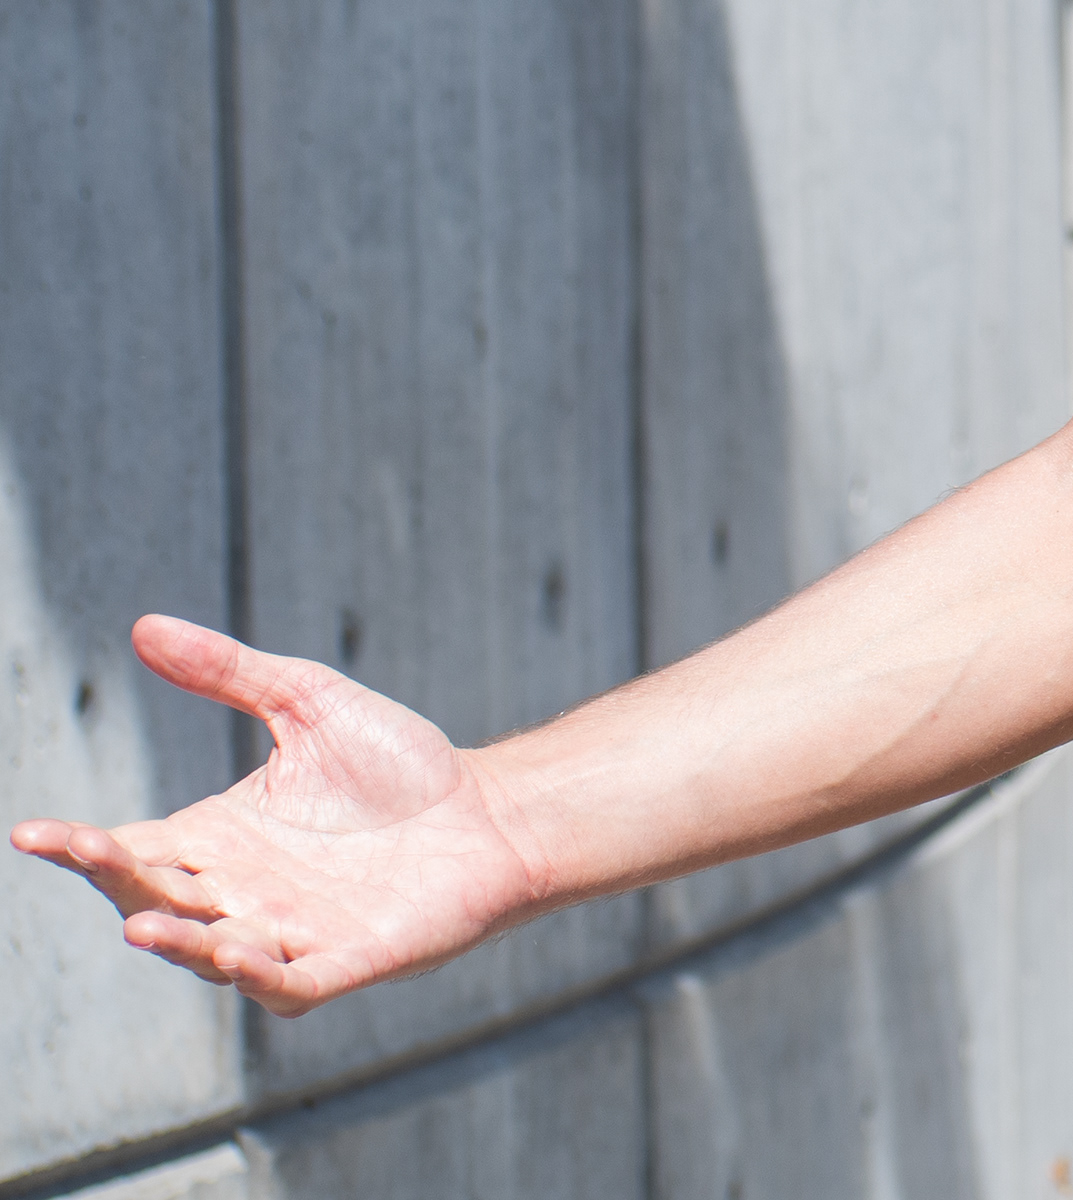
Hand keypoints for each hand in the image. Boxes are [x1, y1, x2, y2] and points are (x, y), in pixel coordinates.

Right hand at [8, 616, 544, 1014]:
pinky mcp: (349, 960)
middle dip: (117, 881)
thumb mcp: (307, 701)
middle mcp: (241, 894)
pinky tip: (236, 956)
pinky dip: (262, 976)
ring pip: (213, 953)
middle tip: (82, 849)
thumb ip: (229, 672)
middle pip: (157, 899)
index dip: (80, 847)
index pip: (130, 850)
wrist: (491, 809)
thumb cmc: (398, 766)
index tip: (31, 833)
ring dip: (180, 943)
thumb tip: (145, 625)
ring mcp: (291, 933)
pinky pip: (292, 982)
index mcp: (218, 840)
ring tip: (142, 924)